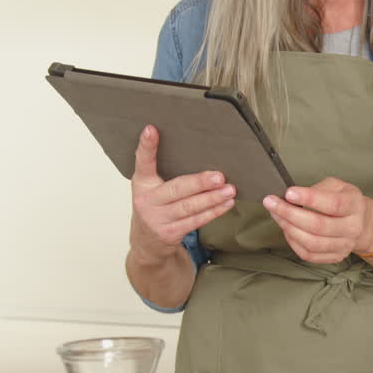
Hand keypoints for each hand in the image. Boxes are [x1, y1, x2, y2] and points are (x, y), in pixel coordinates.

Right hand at [129, 125, 235, 264]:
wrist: (146, 243)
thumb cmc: (156, 207)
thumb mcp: (152, 188)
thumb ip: (165, 172)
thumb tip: (201, 152)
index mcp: (141, 183)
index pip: (142, 162)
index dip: (146, 147)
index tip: (151, 130)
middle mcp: (147, 200)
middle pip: (176, 189)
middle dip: (199, 183)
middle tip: (219, 176)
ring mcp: (158, 219)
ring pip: (189, 207)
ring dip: (212, 198)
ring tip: (230, 190)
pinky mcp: (170, 233)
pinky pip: (196, 221)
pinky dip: (214, 212)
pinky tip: (226, 204)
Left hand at [263, 177, 372, 263]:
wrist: (362, 223)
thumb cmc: (344, 200)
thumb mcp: (338, 186)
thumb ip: (318, 189)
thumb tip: (292, 196)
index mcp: (355, 206)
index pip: (333, 204)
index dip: (309, 199)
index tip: (289, 192)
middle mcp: (353, 228)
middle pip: (318, 226)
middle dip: (290, 214)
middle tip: (271, 202)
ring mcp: (345, 245)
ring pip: (311, 242)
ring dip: (288, 228)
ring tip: (276, 214)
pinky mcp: (335, 257)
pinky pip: (309, 255)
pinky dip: (293, 242)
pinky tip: (287, 229)